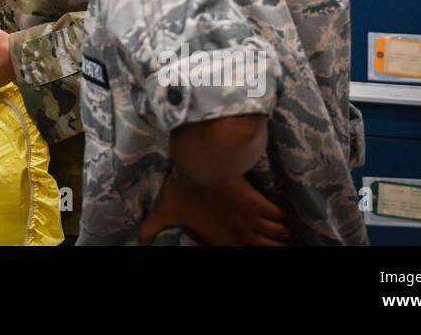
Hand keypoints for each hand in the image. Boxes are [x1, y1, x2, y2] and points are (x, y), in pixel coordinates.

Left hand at [137, 168, 289, 245]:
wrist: (199, 166)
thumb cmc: (180, 191)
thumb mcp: (162, 212)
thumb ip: (150, 228)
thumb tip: (136, 241)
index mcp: (220, 240)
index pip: (244, 254)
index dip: (251, 251)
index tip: (254, 247)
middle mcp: (240, 233)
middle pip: (269, 248)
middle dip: (275, 246)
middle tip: (280, 244)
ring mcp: (251, 219)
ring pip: (278, 234)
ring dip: (280, 234)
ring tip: (283, 233)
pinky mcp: (257, 202)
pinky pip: (278, 214)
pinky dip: (281, 216)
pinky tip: (281, 214)